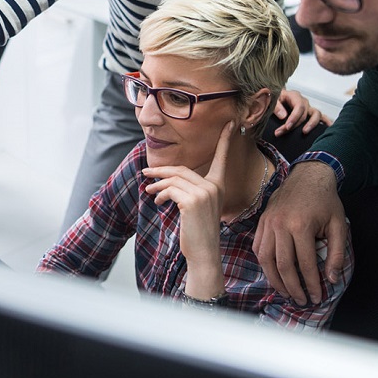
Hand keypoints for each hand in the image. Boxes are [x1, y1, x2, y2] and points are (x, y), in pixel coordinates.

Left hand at [142, 121, 232, 298]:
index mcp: (218, 186)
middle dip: (162, 171)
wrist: (203, 254)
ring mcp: (204, 193)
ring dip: (157, 185)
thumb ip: (188, 190)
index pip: (222, 158)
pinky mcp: (192, 201)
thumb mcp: (196, 207)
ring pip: (173, 179)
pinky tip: (157, 201)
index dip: (225, 140)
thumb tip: (164, 180)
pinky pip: (170, 190)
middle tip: (146, 172)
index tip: (231, 123)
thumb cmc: (198, 231)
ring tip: (149, 191)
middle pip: (182, 169)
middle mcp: (214, 187)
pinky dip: (159, 193)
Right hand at [252, 161, 346, 304]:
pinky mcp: (262, 221)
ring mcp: (268, 223)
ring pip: (266, 259)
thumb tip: (332, 279)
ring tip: (286, 293)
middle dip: (293, 288)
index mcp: (300, 226)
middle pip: (283, 266)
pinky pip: (258, 247)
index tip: (317, 297)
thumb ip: (336, 253)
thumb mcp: (339, 225)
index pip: (305, 264)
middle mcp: (280, 225)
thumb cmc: (325, 201)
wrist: (308, 176)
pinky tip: (273, 274)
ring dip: (275, 280)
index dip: (311, 284)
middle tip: (302, 301)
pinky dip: (264, 264)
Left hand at [273, 89, 331, 137]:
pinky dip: (326, 122)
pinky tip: (328, 127)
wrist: (275, 97)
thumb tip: (284, 116)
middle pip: (304, 114)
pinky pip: (321, 117)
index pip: (299, 107)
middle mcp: (303, 101)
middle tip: (282, 132)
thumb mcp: (272, 99)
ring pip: (316, 114)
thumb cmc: (274, 98)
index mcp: (294, 95)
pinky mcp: (310, 113)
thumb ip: (276, 106)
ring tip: (304, 132)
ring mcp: (308, 107)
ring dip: (311, 124)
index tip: (286, 127)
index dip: (294, 118)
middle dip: (294, 125)